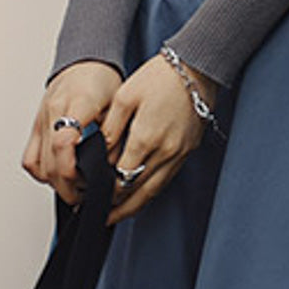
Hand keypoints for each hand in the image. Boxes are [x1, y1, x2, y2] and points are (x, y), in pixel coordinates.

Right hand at [22, 60, 123, 206]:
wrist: (85, 62)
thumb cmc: (102, 81)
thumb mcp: (117, 105)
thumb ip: (114, 135)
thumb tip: (113, 168)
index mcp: (76, 102)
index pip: (63, 142)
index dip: (72, 170)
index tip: (86, 183)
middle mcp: (53, 111)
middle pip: (50, 162)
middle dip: (69, 186)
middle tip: (87, 193)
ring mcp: (41, 119)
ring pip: (38, 165)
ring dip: (57, 183)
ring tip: (76, 186)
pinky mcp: (35, 127)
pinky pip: (30, 159)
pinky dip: (43, 173)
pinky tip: (59, 175)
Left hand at [99, 52, 219, 225]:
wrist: (196, 70)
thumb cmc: (160, 77)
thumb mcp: (125, 97)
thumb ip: (111, 129)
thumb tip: (102, 154)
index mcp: (146, 139)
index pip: (122, 178)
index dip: (106, 191)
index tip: (93, 196)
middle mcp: (164, 153)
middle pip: (138, 193)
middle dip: (119, 208)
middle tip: (103, 217)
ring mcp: (178, 155)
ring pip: (154, 191)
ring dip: (136, 206)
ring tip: (119, 214)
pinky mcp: (187, 152)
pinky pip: (166, 179)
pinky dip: (150, 191)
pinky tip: (140, 194)